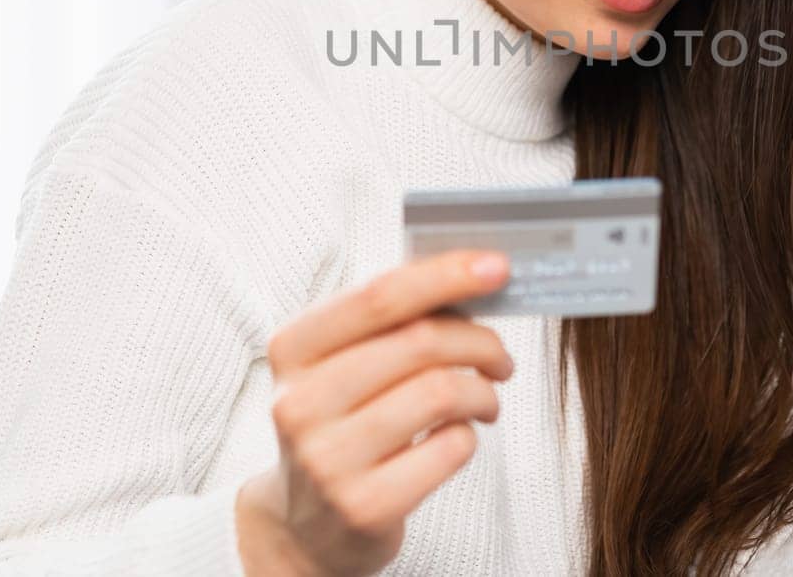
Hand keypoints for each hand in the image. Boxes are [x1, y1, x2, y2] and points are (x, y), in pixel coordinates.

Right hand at [235, 249, 515, 575]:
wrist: (308, 525)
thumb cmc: (343, 424)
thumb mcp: (341, 366)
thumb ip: (390, 323)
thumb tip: (471, 278)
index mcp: (292, 350)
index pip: (378, 296)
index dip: (444, 275)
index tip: (497, 267)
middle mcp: (299, 403)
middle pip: (420, 342)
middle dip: (480, 341)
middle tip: (500, 356)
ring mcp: (328, 459)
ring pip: (442, 392)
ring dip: (483, 391)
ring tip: (485, 400)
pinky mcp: (364, 506)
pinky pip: (451, 447)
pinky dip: (470, 435)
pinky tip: (457, 437)